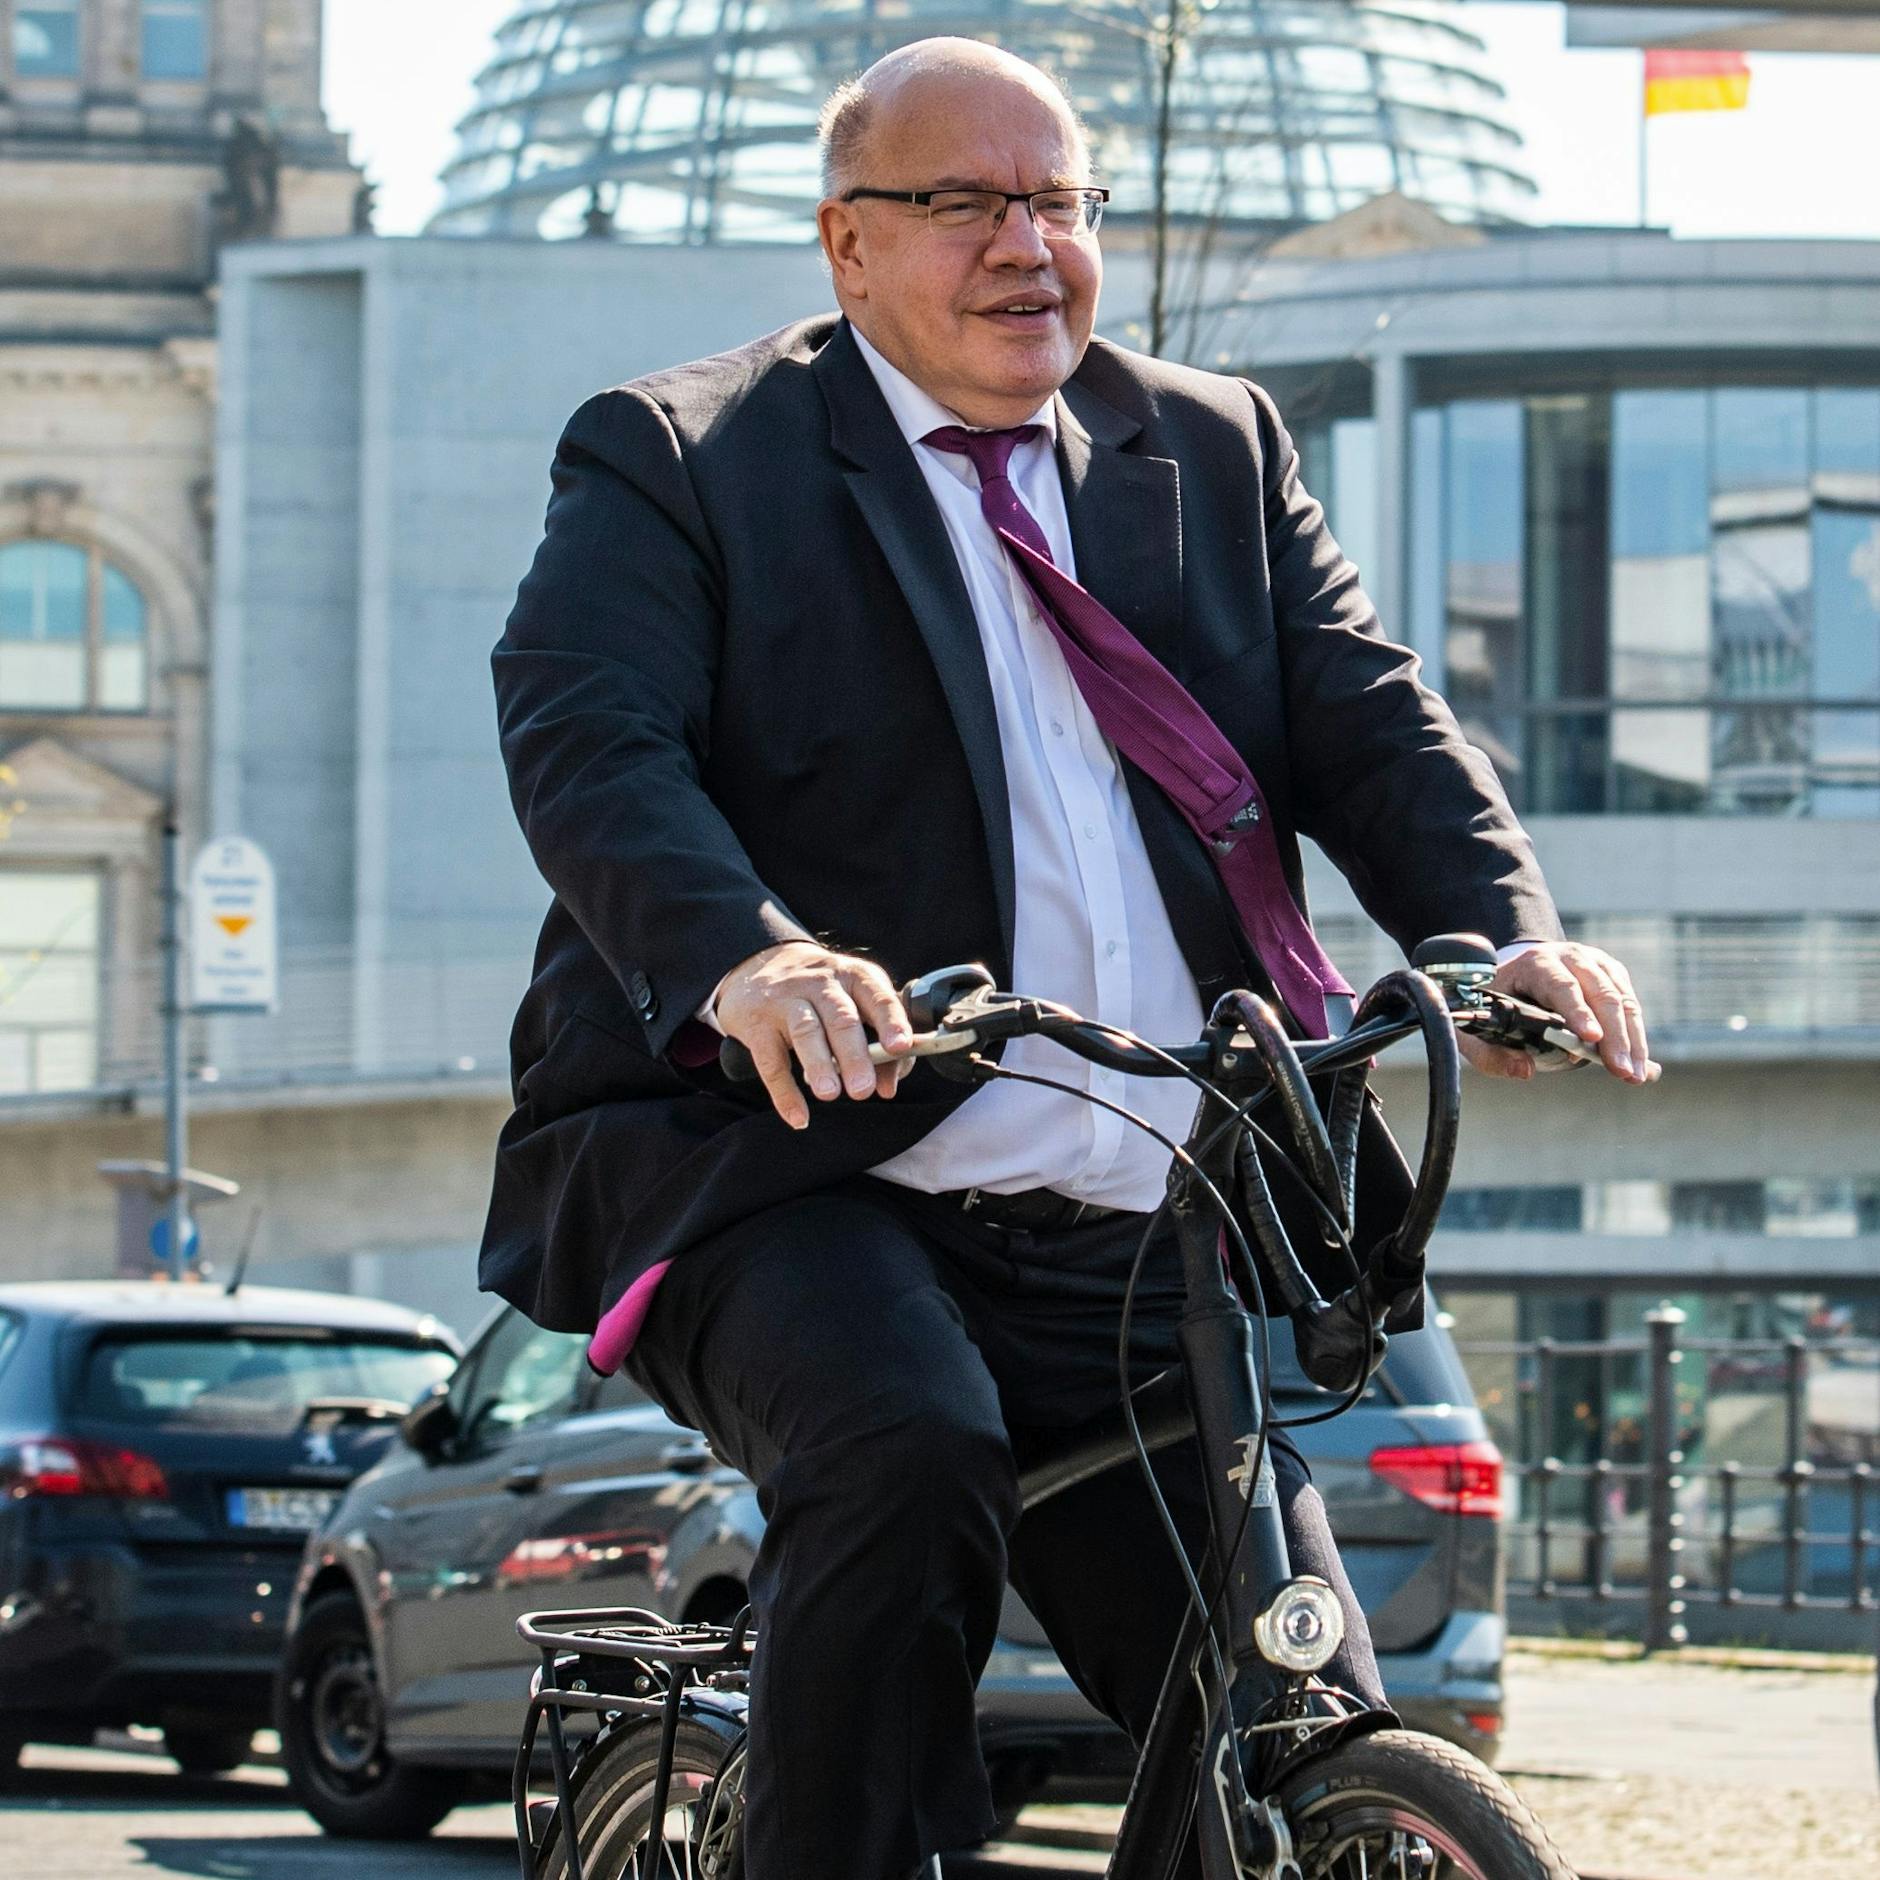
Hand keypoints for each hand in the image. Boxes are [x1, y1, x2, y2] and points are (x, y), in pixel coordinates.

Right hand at [714, 942, 913, 1129]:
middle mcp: (821, 983)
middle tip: (863, 1088)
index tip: (900, 1047)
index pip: (877, 996)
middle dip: (854, 1055)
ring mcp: (786, 1000)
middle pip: (841, 1018)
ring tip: (830, 1093)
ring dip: (819, 1065)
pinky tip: (799, 1116)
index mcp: (854, 977)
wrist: (757, 966)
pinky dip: (784, 1092)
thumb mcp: (853, 1002)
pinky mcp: (757, 1023)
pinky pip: (771, 1061)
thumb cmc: (819, 992)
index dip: (891, 1021)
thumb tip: (888, 1087)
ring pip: (806, 1031)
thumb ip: (878, 1045)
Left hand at [1459, 941, 1661, 1085]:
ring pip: (1623, 1000)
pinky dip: (1636, 1036)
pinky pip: (1630, 1005)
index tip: (1591, 1039)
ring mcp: (1595, 963)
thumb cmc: (1497, 1004)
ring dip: (1632, 1040)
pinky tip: (1639, 1063)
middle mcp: (1570, 957)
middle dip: (1613, 1036)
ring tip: (1634, 1075)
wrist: (1515, 972)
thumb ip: (1491, 1054)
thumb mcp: (1480, 1028)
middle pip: (1600, 993)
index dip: (1577, 1012)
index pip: (1560, 986)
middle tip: (1621, 1071)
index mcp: (1535, 963)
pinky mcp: (1612, 975)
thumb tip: (1524, 1070)